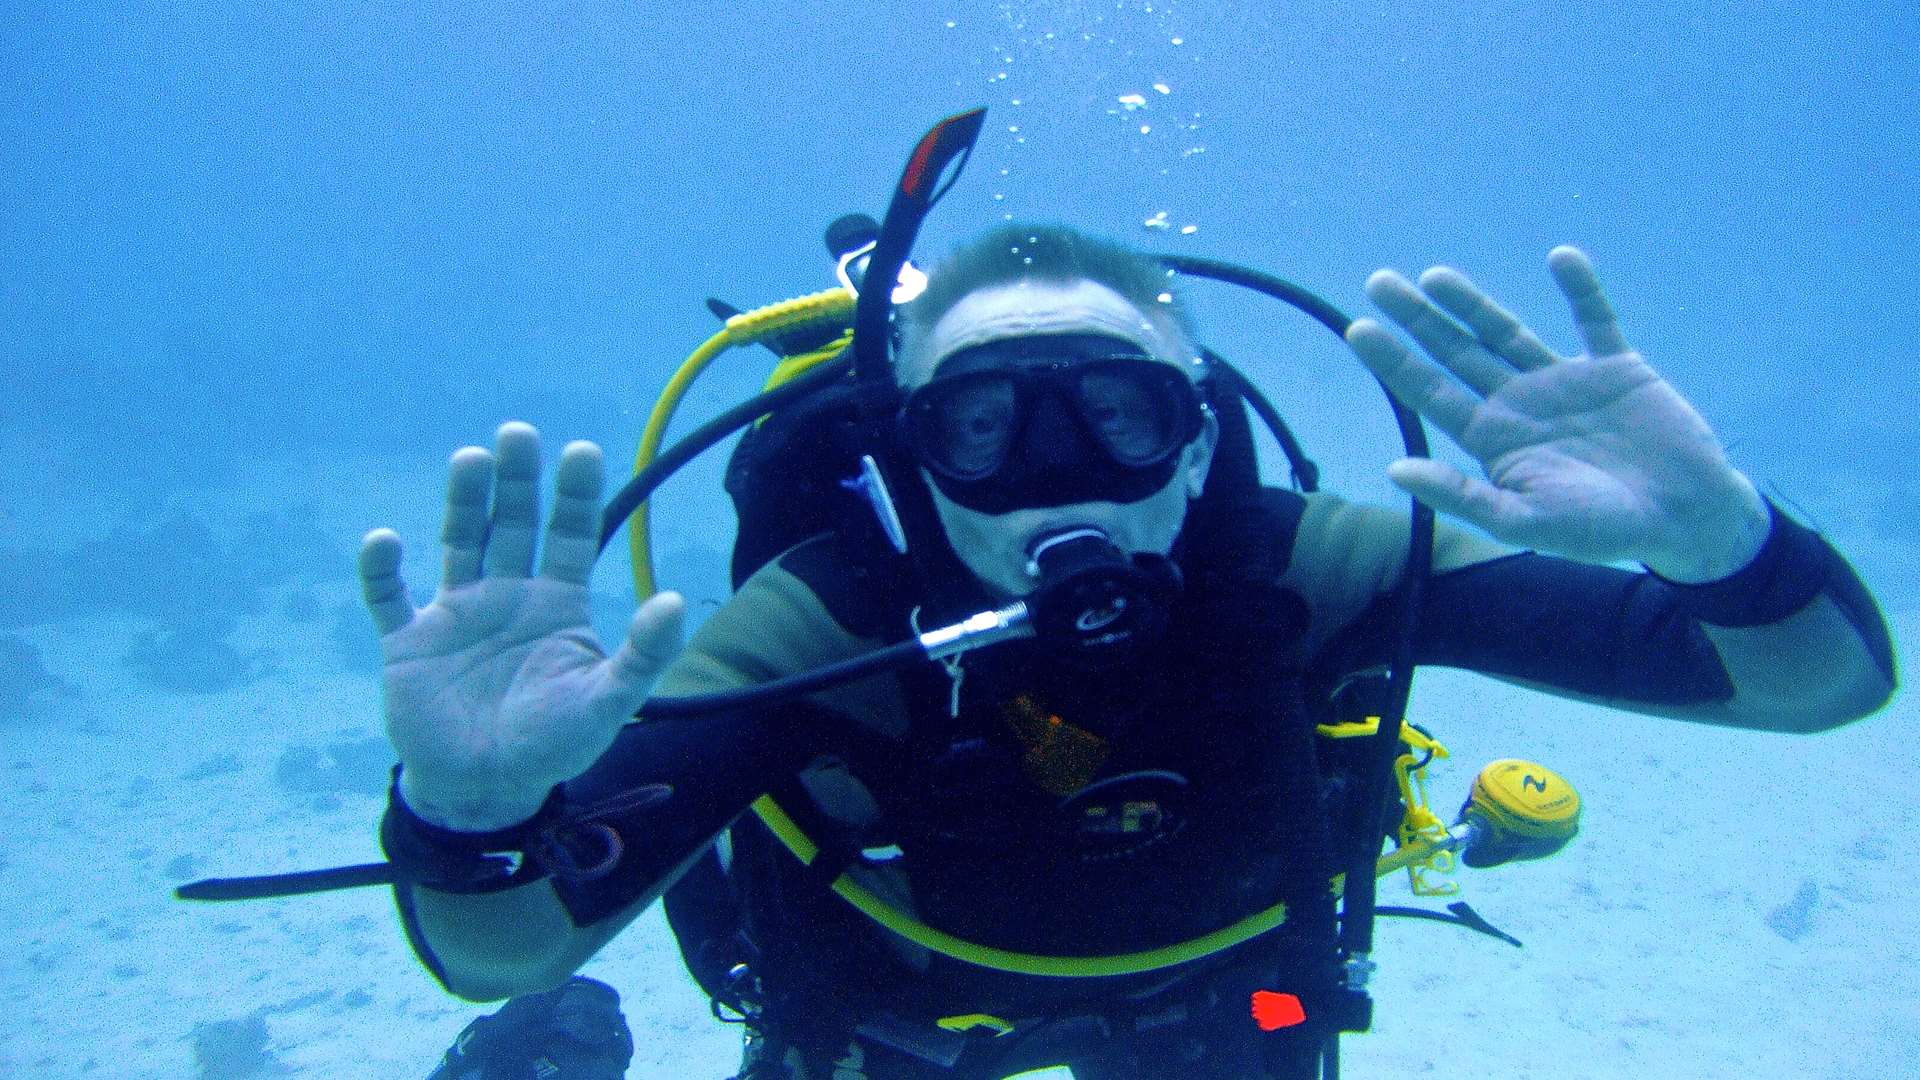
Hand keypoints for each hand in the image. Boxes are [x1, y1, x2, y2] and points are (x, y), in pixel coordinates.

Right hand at [359, 422, 684, 830]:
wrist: (486, 790)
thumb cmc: (552, 745)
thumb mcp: (608, 703)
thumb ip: (642, 655)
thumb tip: (677, 602)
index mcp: (557, 603)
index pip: (572, 535)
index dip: (576, 494)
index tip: (581, 450)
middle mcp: (508, 596)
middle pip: (513, 524)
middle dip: (517, 481)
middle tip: (519, 434)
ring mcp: (456, 615)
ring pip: (459, 543)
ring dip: (462, 502)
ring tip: (470, 459)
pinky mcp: (409, 642)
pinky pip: (389, 598)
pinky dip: (382, 571)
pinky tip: (385, 541)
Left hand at [1345, 246, 1768, 581]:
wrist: (1686, 521)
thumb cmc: (1603, 532)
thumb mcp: (1525, 521)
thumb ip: (1462, 497)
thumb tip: (1394, 472)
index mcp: (1495, 439)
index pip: (1431, 393)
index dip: (1394, 362)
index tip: (1357, 328)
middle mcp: (1522, 404)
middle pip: (1457, 352)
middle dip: (1418, 319)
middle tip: (1378, 282)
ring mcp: (1567, 382)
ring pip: (1508, 331)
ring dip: (1472, 302)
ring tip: (1433, 274)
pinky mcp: (1618, 368)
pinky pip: (1596, 320)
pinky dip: (1581, 289)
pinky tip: (1561, 257)